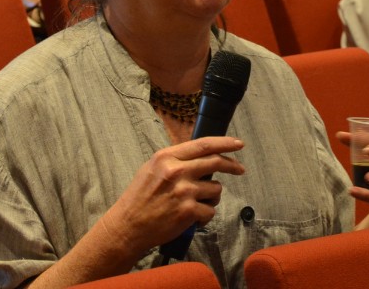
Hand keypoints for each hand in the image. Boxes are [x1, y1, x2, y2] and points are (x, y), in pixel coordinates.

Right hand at [99, 136, 244, 256]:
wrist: (128, 226)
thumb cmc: (140, 197)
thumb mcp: (153, 167)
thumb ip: (176, 159)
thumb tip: (202, 154)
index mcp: (167, 157)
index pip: (203, 145)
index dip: (224, 143)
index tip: (238, 144)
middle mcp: (177, 171)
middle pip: (215, 162)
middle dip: (232, 165)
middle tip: (239, 169)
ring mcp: (184, 191)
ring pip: (216, 189)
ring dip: (212, 196)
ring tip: (196, 202)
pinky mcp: (188, 212)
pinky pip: (210, 210)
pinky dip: (205, 215)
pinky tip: (192, 218)